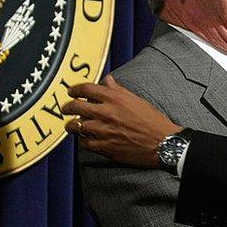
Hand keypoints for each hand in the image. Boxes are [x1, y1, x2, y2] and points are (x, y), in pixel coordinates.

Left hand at [63, 75, 180, 166]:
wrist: (162, 143)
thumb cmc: (152, 120)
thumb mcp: (136, 100)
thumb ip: (118, 90)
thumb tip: (108, 80)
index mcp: (114, 99)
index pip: (86, 89)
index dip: (75, 89)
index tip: (71, 91)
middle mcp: (106, 113)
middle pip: (76, 106)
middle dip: (67, 106)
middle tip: (65, 108)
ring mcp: (104, 131)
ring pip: (77, 126)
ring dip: (72, 124)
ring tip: (72, 125)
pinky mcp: (105, 147)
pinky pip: (85, 143)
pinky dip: (83, 140)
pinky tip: (84, 138)